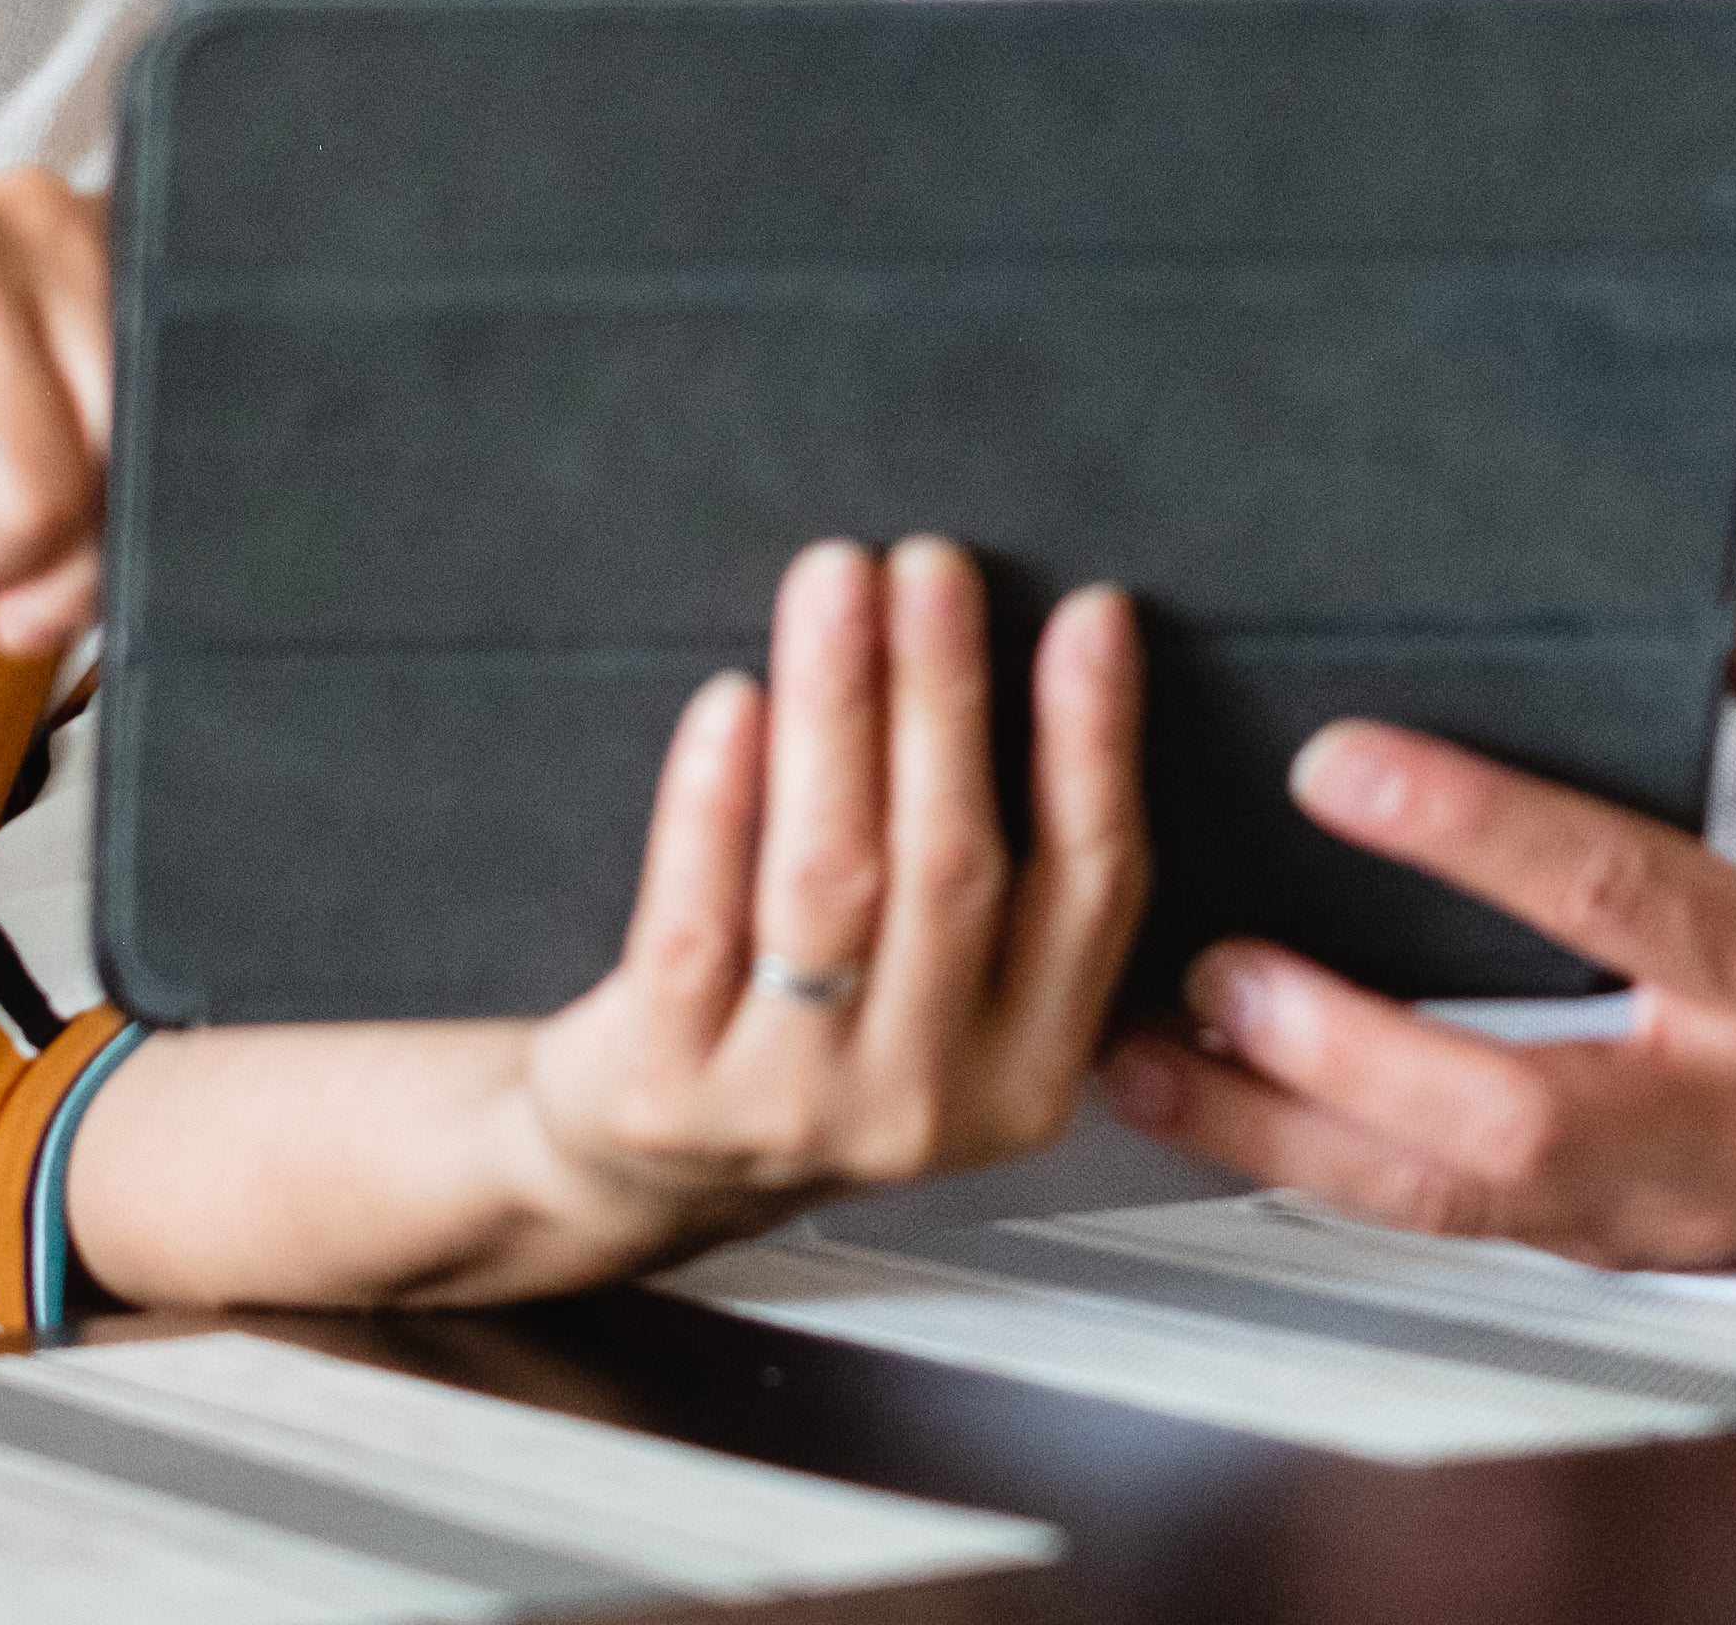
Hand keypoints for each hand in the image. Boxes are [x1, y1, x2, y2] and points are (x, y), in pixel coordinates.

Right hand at [0, 169, 116, 654]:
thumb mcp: (19, 423)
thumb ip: (97, 486)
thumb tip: (112, 589)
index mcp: (96, 237)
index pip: (189, 402)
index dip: (138, 510)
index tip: (81, 542)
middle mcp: (29, 220)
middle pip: (114, 457)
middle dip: (47, 546)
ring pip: (26, 487)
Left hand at [490, 539, 1146, 1270]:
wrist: (639, 1167)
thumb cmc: (804, 1032)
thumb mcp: (942, 994)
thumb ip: (1000, 877)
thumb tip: (1058, 655)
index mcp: (1026, 1071)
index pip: (1090, 888)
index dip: (1096, 743)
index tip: (1090, 619)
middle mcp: (925, 1100)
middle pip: (954, 865)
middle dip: (946, 695)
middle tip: (932, 567)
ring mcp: (791, 1105)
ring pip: (830, 880)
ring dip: (838, 710)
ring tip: (836, 586)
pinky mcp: (667, 1089)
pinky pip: (696, 923)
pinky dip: (713, 802)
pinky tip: (730, 701)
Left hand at [1101, 587, 1735, 1267]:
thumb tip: (1721, 600)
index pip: (1624, 903)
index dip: (1477, 833)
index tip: (1340, 763)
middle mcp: (1727, 1122)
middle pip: (1517, 1117)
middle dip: (1351, 1047)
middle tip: (1216, 960)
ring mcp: (1657, 1210)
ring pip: (1449, 1204)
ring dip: (1283, 1132)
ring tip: (1144, 1045)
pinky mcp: (1602, 1243)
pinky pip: (1439, 1218)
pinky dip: (1306, 1164)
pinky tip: (1197, 1097)